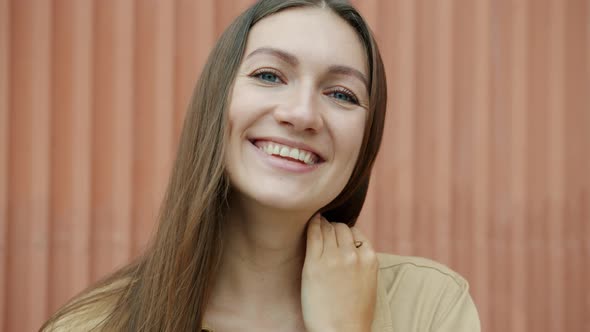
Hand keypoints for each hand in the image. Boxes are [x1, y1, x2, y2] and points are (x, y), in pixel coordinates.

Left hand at [301, 214, 377, 331]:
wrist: (341, 331)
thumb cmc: (354, 312)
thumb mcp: (368, 281)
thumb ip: (362, 261)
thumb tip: (353, 247)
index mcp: (369, 258)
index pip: (356, 232)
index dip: (346, 233)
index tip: (339, 236)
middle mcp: (352, 254)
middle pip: (341, 228)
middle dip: (334, 228)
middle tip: (326, 230)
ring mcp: (333, 257)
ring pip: (328, 228)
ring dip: (323, 225)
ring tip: (318, 225)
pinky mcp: (314, 263)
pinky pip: (313, 234)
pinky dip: (312, 225)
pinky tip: (310, 222)